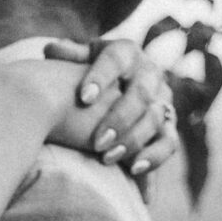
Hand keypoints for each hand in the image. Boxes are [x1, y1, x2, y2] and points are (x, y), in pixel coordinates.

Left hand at [43, 36, 178, 179]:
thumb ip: (69, 59)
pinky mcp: (168, 127)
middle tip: (97, 142)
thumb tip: (52, 50)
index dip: (101, 77)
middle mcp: (149, 73)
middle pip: (141, 92)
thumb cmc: (88, 79)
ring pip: (155, 118)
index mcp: (127, 53)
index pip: (116, 59)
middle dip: (120, 118)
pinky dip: (154, 157)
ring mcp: (161, 100)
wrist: (114, 95)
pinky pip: (169, 143)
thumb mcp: (79, 65)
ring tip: (107, 158)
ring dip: (132, 140)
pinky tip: (134, 170)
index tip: (83, 98)